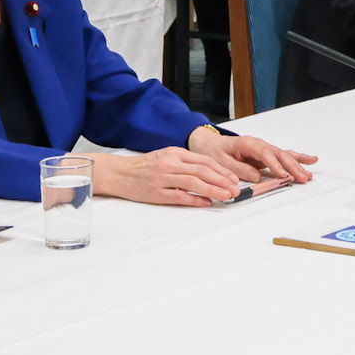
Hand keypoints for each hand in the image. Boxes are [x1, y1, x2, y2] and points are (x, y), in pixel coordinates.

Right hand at [87, 146, 244, 205]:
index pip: (204, 160)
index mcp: (175, 153)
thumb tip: (209, 174)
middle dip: (222, 180)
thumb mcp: (166, 157)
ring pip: (194, 182)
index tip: (234, 179)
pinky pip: (179, 196)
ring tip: (226, 196)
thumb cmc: (143, 166)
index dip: (222, 170)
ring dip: (213, 189)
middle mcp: (170, 163)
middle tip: (236, 189)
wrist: (118, 173)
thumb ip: (186, 163)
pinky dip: (195, 200)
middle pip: (202, 171)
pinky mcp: (156, 192)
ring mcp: (163, 178)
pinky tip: (207, 202)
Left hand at [189, 126, 317, 183]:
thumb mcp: (221, 161)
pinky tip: (310, 160)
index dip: (275, 164)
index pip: (264, 153)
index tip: (284, 174)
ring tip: (309, 174)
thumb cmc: (214, 151)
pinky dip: (296, 159)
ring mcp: (263, 149)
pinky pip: (283, 157)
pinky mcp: (265, 155)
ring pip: (284, 156)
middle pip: (278, 155)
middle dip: (292, 167)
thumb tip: (256, 177)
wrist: (209, 144)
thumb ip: (239, 169)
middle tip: (302, 178)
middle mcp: (258, 144)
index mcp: (247, 144)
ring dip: (297, 165)